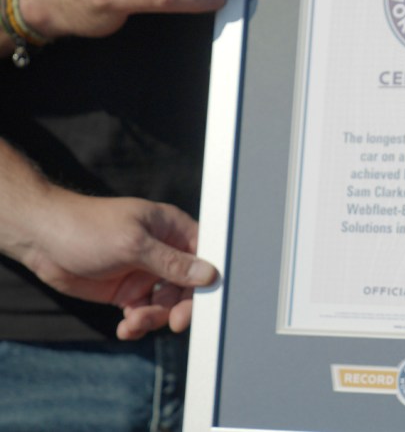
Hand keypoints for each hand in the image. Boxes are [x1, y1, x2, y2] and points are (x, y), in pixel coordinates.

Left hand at [0, 139, 219, 341]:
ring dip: (153, 317)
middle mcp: (164, 252)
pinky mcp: (128, 292)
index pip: (204, 256)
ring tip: (132, 323)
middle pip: (188, 286)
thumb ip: (172, 262)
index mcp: (173, 230)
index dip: (207, 280)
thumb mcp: (133, 244)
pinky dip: (137, 324)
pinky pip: (143, 313)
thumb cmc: (87, 228)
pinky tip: (126, 328)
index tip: (203, 302)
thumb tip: (209, 274)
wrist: (42, 240)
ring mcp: (146, 273)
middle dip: (179, 306)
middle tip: (172, 323)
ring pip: (166, 304)